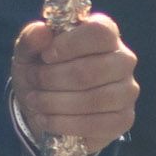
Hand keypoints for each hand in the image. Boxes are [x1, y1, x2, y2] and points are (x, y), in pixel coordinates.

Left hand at [12, 11, 139, 150]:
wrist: (40, 107)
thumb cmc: (40, 71)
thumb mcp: (28, 53)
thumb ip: (31, 39)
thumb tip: (41, 31)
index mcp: (104, 34)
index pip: (100, 32)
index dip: (70, 44)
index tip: (46, 56)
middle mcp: (123, 60)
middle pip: (92, 69)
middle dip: (52, 78)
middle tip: (32, 80)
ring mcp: (127, 91)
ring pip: (94, 99)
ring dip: (55, 102)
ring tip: (33, 101)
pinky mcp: (123, 119)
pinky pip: (96, 124)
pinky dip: (64, 124)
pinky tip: (45, 119)